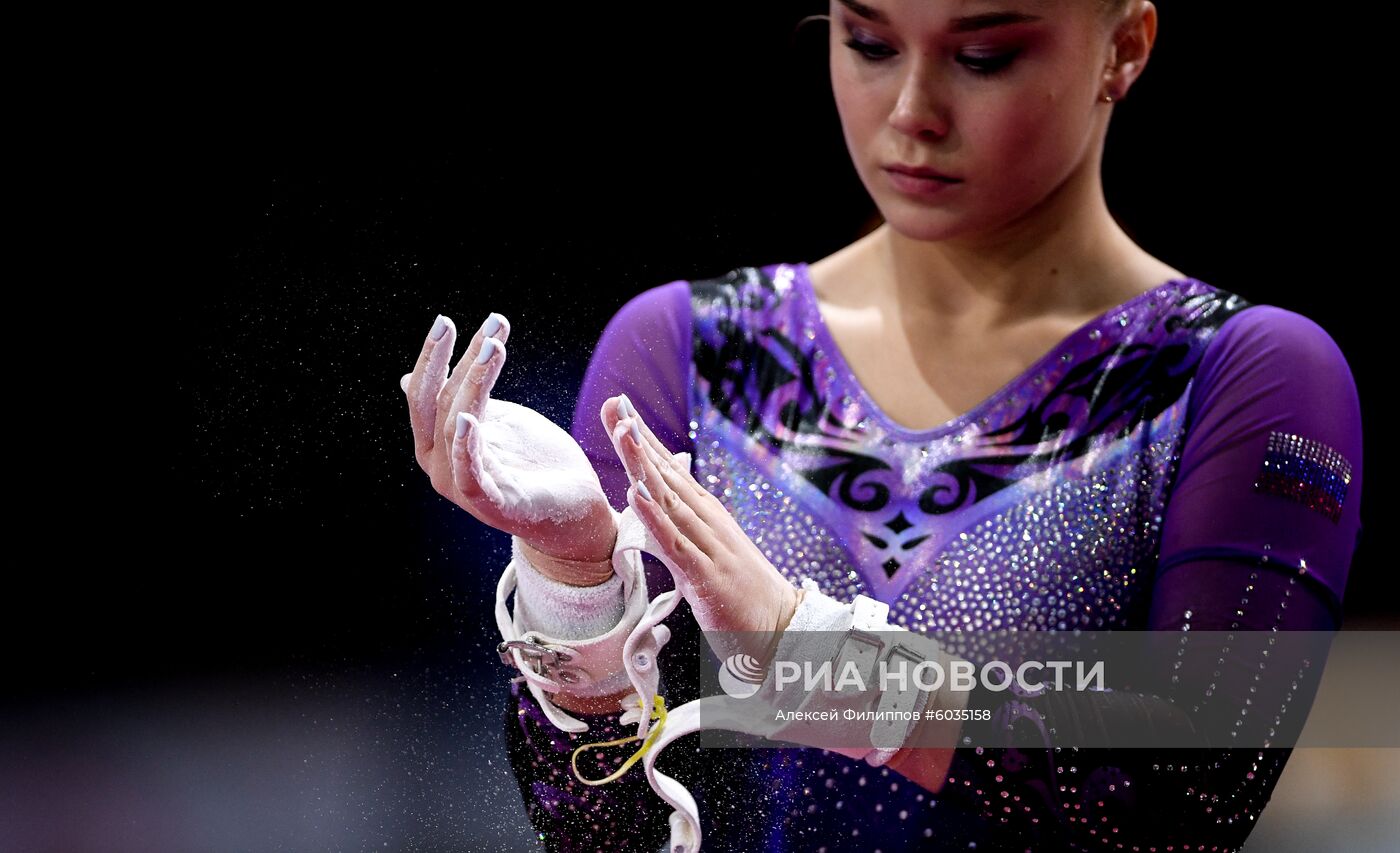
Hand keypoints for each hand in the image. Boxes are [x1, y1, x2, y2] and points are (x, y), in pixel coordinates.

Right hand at [400, 313, 616, 581]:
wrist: (576, 511)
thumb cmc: (534, 463)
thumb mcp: (495, 420)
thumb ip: (460, 398)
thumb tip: (404, 379)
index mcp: (439, 444)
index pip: (426, 393)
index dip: (434, 357)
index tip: (446, 321)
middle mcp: (441, 466)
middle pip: (439, 405)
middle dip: (455, 361)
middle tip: (487, 325)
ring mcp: (463, 488)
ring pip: (458, 427)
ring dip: (475, 384)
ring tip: (494, 349)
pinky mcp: (493, 505)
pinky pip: (470, 475)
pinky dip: (467, 447)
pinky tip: (469, 418)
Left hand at [600, 393, 803, 666]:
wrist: (784, 628)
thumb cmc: (743, 592)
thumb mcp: (710, 549)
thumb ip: (684, 524)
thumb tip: (655, 499)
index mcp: (708, 514)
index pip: (671, 469)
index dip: (645, 438)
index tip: (620, 406)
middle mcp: (709, 521)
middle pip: (667, 475)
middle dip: (639, 440)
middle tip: (615, 405)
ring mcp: (708, 546)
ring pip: (669, 500)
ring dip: (644, 466)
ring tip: (623, 434)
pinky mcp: (706, 576)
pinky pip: (675, 543)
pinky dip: (655, 518)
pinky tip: (635, 495)